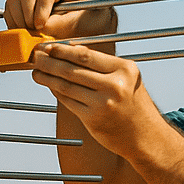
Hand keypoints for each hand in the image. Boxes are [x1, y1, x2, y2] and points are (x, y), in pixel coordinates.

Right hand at [4, 0, 115, 39]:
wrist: (98, 28)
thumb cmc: (100, 23)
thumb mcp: (91, 24)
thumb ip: (67, 24)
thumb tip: (41, 28)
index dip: (40, 13)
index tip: (42, 28)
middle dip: (27, 17)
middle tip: (36, 34)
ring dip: (18, 19)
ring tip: (32, 34)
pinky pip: (10, 6)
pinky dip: (14, 21)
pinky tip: (27, 32)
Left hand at [31, 42, 156, 157]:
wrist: (146, 136)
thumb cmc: (134, 105)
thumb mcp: (127, 79)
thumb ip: (103, 65)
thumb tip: (71, 49)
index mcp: (125, 70)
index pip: (86, 55)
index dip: (63, 50)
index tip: (49, 47)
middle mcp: (116, 85)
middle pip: (73, 69)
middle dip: (50, 61)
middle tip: (36, 57)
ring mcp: (104, 103)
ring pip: (66, 85)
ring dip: (47, 77)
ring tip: (37, 72)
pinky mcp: (93, 119)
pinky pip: (68, 101)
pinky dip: (56, 92)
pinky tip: (50, 86)